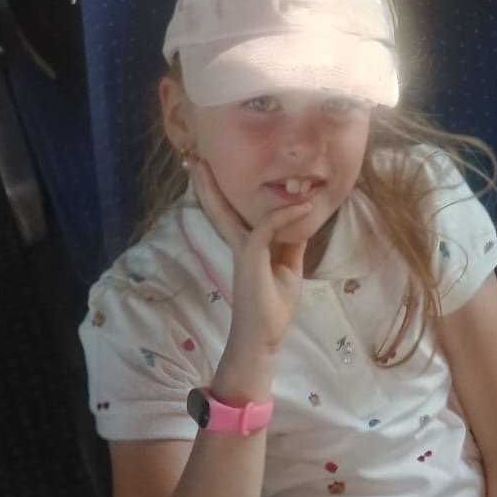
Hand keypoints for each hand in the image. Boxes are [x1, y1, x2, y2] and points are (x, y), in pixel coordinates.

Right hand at [189, 154, 310, 377]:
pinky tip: (302, 206)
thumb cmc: (273, 306)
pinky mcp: (250, 258)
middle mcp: (239, 244)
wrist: (263, 339)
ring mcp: (242, 250)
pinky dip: (285, 215)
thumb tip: (300, 220)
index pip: (233, 213)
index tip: (213, 170)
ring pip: (226, 211)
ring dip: (215, 188)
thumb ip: (290, 242)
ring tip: (203, 164)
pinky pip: (267, 228)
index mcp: (247, 246)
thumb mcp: (287, 267)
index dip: (224, 192)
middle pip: (218, 208)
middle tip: (194, 158)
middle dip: (207, 184)